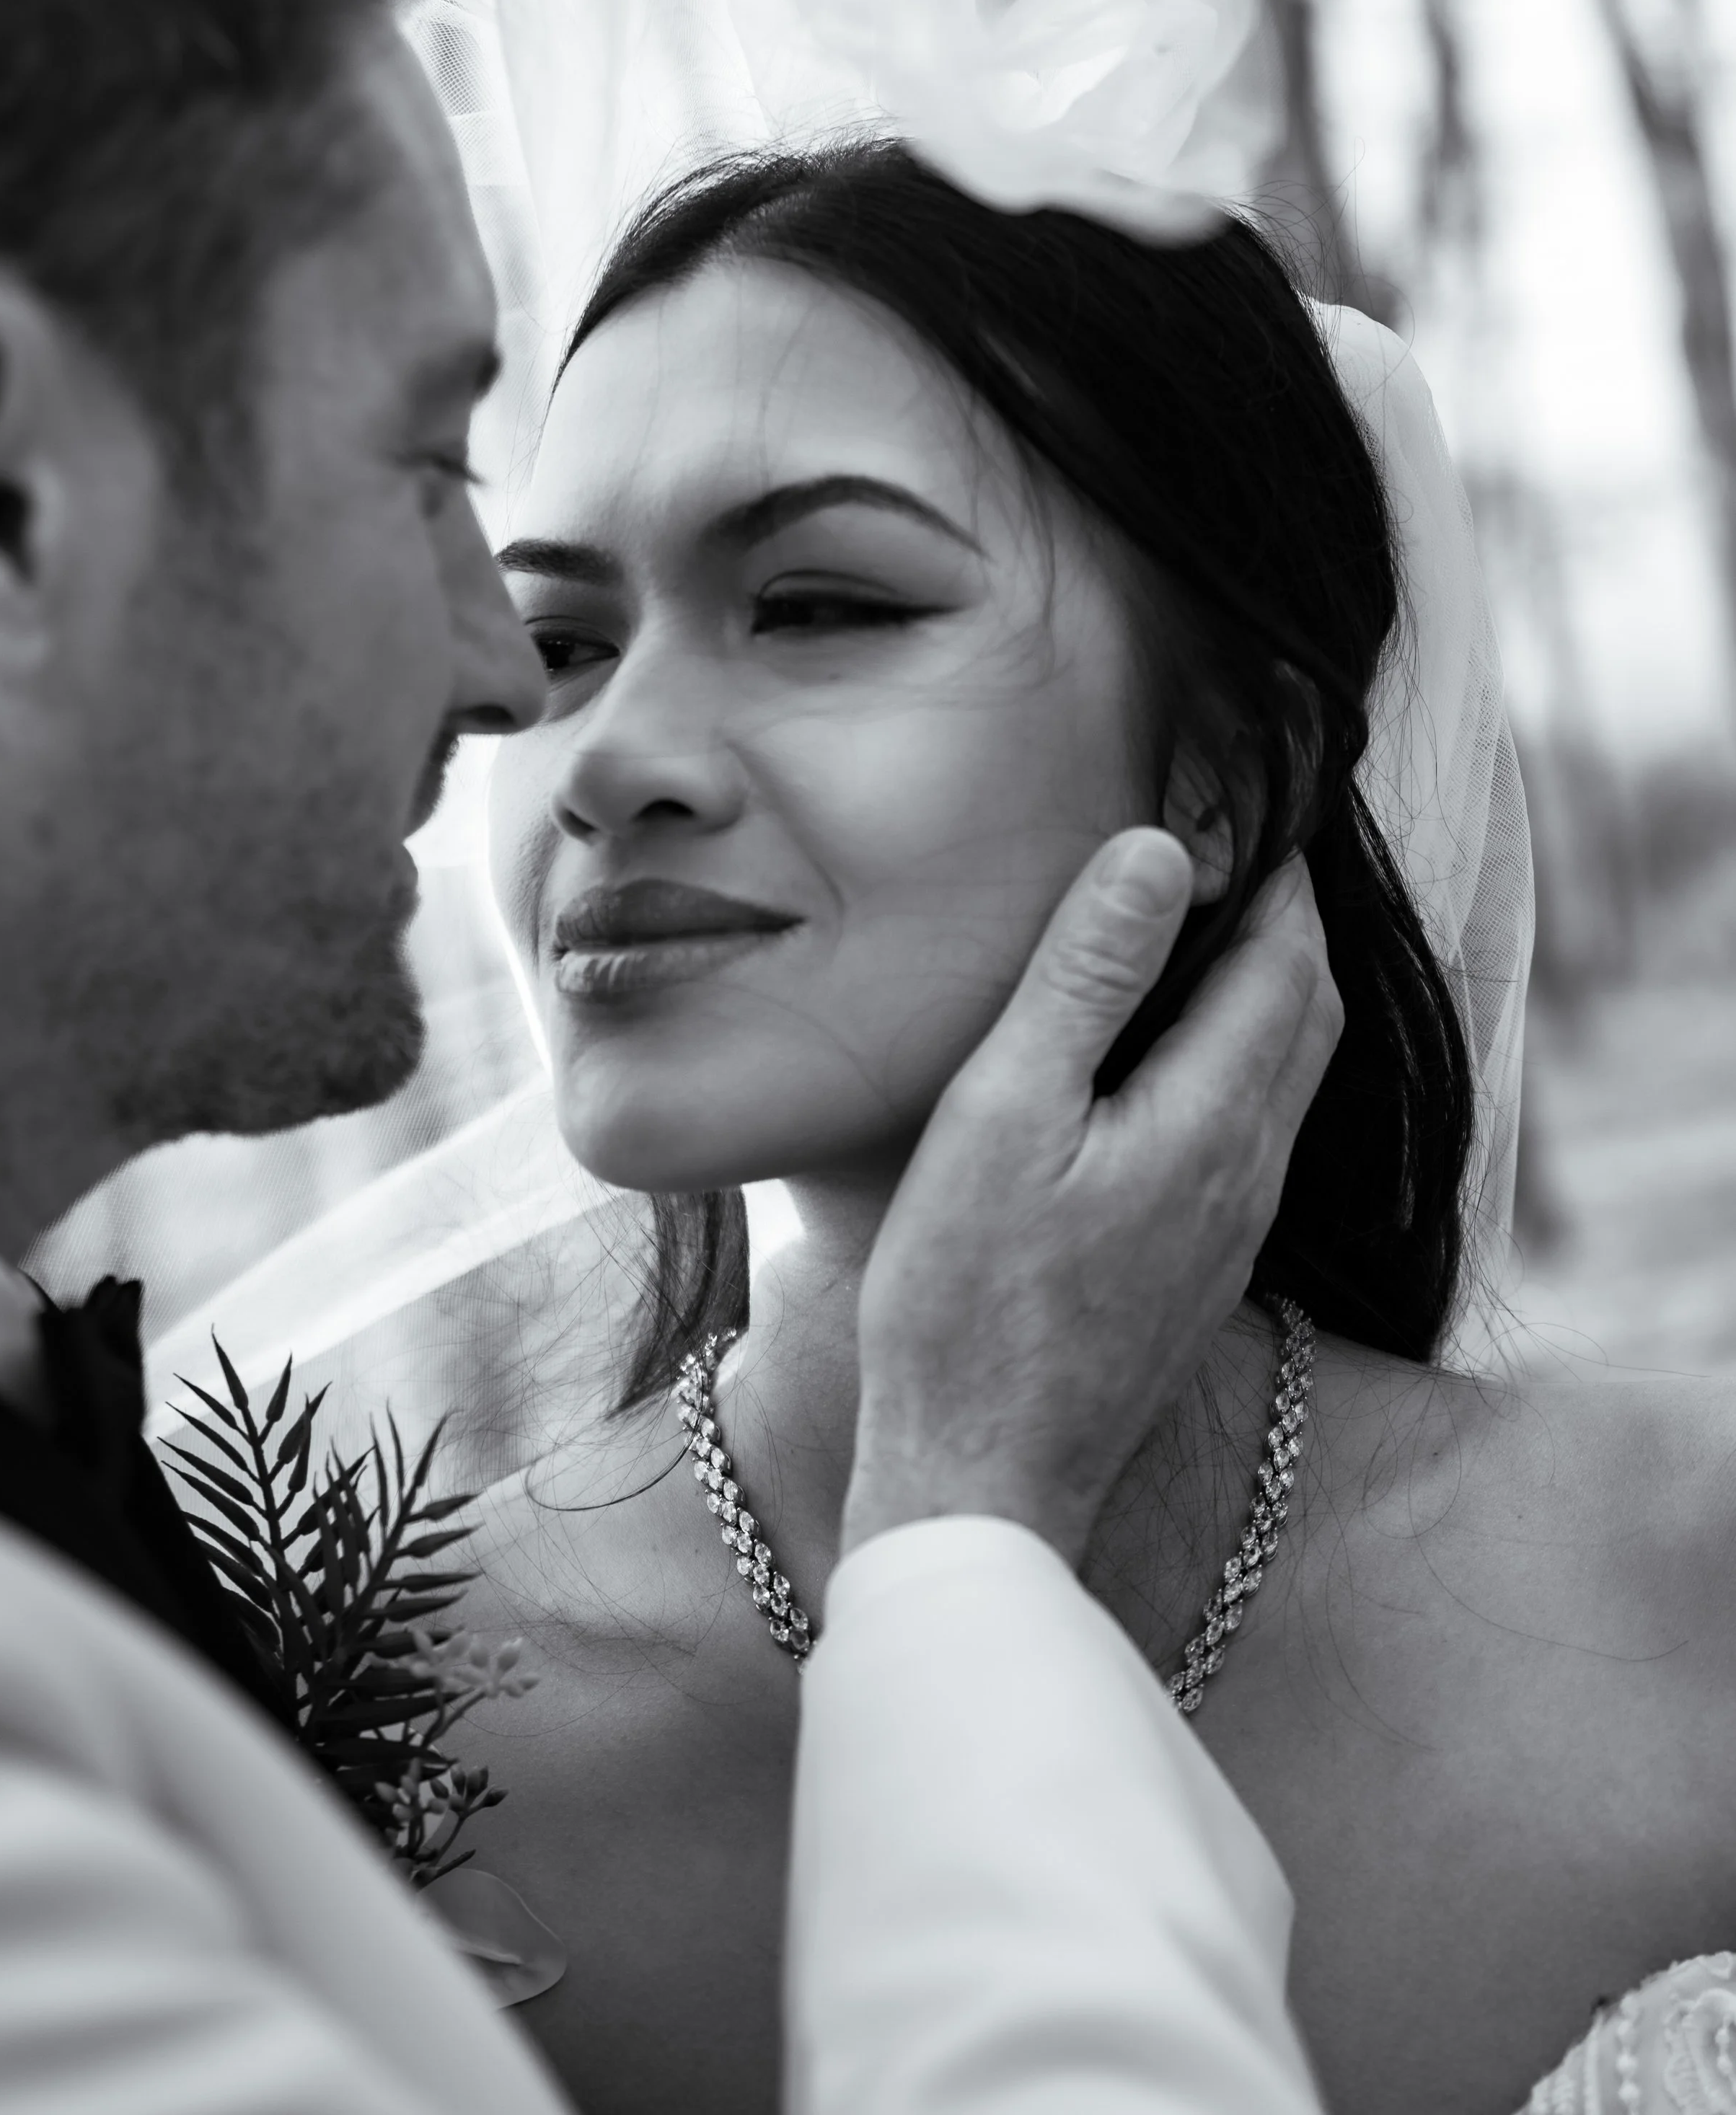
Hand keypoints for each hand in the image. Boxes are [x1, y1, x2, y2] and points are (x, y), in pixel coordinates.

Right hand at [842, 832, 1341, 1569]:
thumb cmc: (968, 1297)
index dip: (1273, 870)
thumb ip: (1086, 980)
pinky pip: (1250, 1129)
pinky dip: (1235, 1057)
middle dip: (1282, 922)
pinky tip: (1162, 1057)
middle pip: (1308, 1011)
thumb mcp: (1005, 1112)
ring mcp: (1233, 1229)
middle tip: (1227, 848)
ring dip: (1264, 990)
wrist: (983, 1477)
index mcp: (1215, 1119)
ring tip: (1196, 931)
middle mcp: (1252, 1171)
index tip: (1239, 800)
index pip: (1288, 957)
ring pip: (1286, 1075)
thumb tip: (1160, 854)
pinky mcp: (1200, 1269)